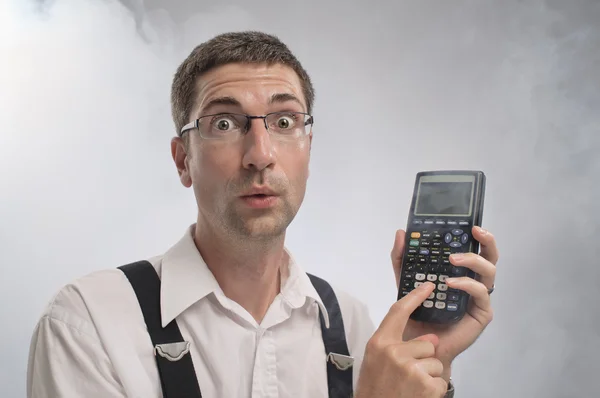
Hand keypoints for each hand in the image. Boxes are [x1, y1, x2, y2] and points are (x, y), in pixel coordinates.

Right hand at [355, 282, 450, 397]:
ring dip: (428, 376)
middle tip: (408, 375)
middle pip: (426, 343)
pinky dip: (432, 390)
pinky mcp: (425, 384)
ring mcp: (410, 368)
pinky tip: (418, 395)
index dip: (415, 297)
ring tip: (412, 387)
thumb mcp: (376, 359)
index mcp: (379, 343)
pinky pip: (440, 380)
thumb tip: (430, 340)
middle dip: (424, 358)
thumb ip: (397, 344)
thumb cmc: (375, 387)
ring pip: (435, 362)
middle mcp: (394, 352)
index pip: (398, 312)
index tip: (428, 286)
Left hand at [391, 226, 497, 377]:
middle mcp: (473, 282)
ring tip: (453, 259)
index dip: (476, 235)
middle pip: (490, 257)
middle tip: (475, 231)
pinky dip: (467, 284)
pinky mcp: (482, 313)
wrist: (418, 346)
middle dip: (487, 241)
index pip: (473, 249)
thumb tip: (401, 233)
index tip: (468, 223)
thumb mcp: (405, 282)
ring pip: (489, 272)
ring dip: (472, 261)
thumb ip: (402, 259)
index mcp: (460, 272)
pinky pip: (481, 294)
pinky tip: (451, 283)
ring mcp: (479, 297)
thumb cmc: (417, 314)